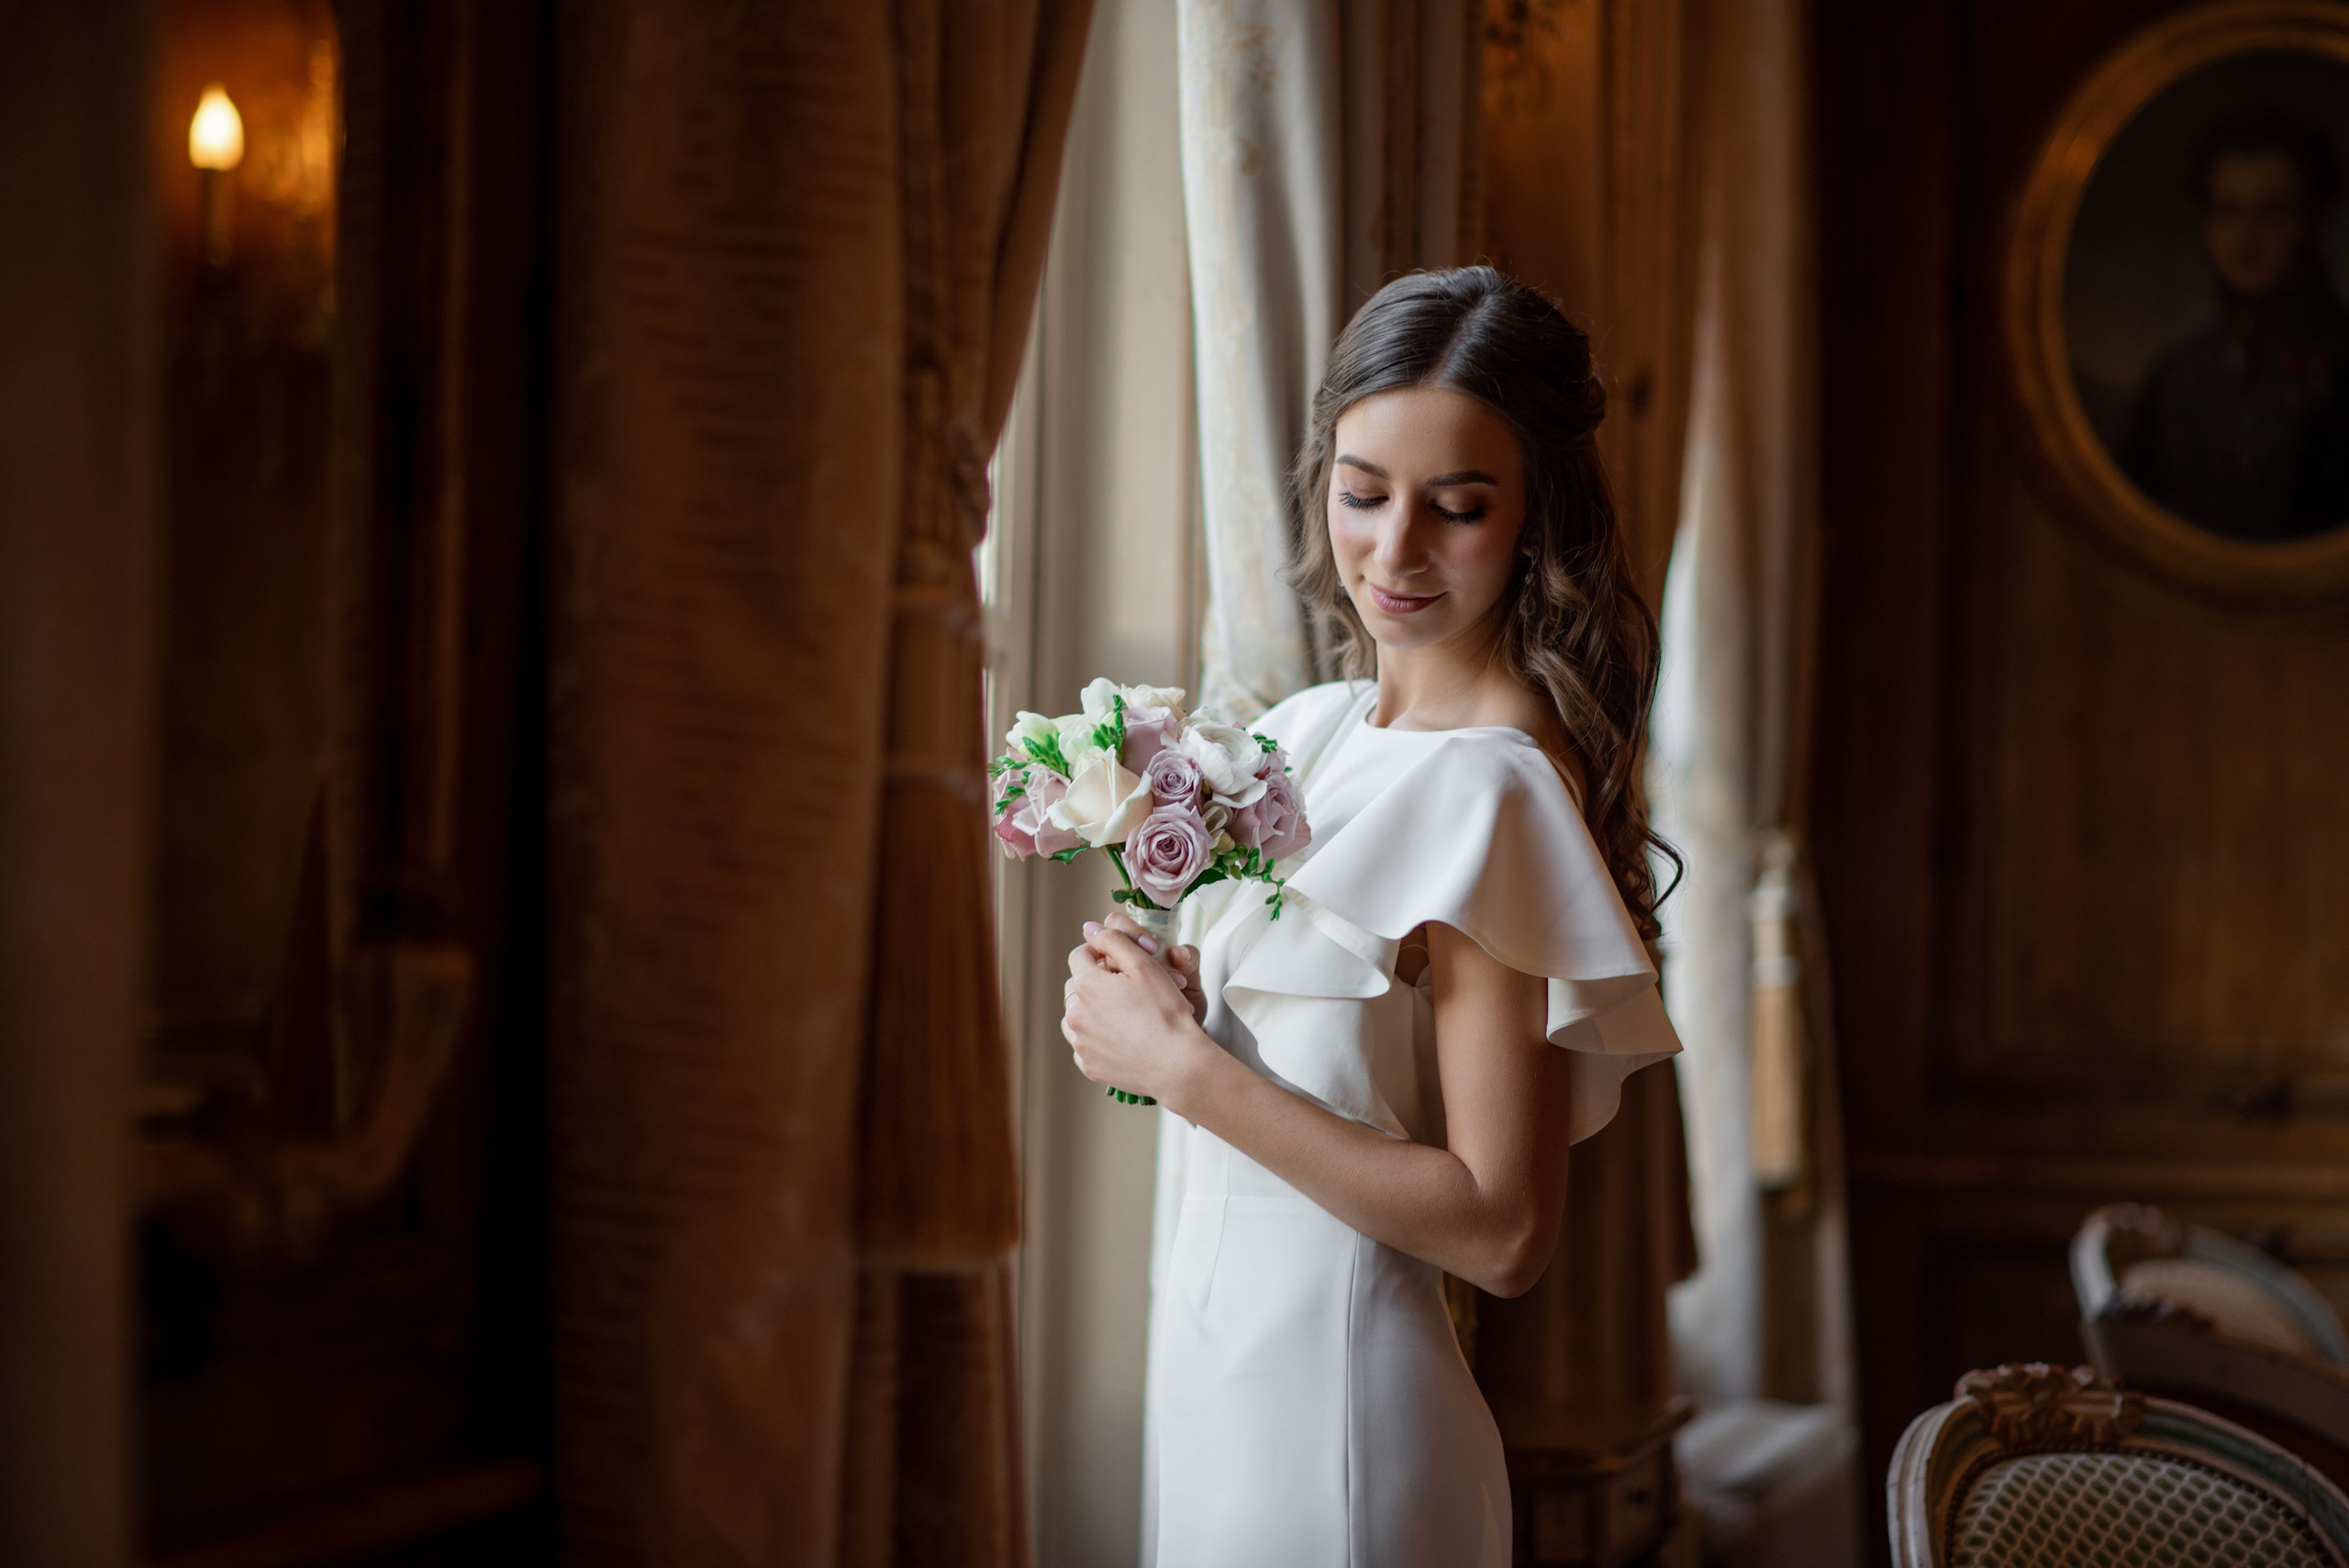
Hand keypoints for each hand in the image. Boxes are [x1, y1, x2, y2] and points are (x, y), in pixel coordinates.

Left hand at [1061, 916, 1217, 1107]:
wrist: (1177, 1064)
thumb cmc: (1166, 1012)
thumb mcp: (1144, 965)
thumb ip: (1114, 940)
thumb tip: (1090, 929)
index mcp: (1087, 985)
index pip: (1079, 955)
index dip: (1100, 951)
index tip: (1119, 960)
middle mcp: (1076, 1014)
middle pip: (1076, 986)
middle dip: (1095, 980)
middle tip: (1125, 987)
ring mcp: (1080, 1043)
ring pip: (1076, 1015)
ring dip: (1091, 1009)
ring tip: (1121, 1011)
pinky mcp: (1088, 1065)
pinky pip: (1084, 1043)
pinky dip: (1096, 1037)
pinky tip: (1121, 1037)